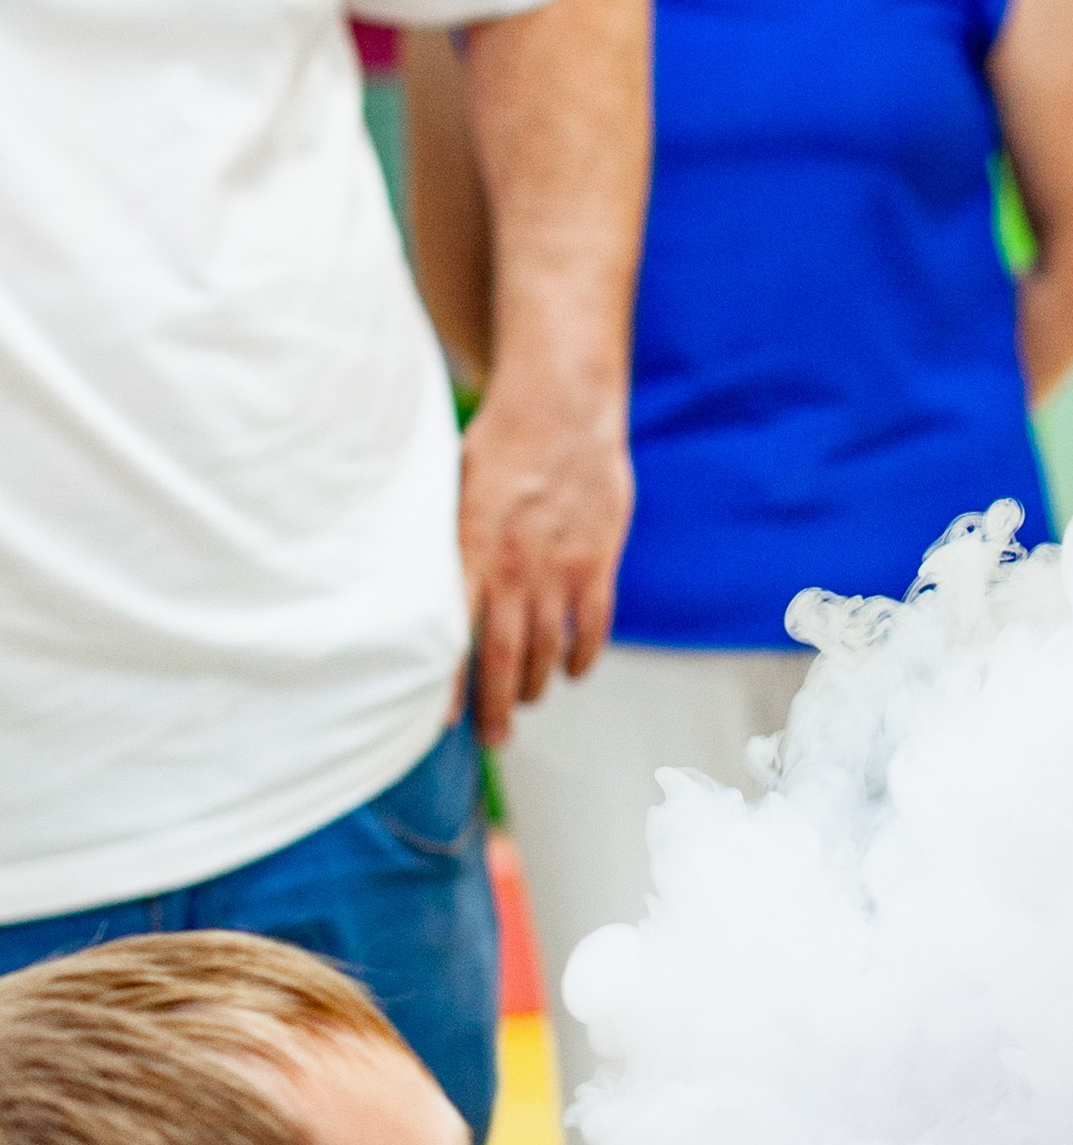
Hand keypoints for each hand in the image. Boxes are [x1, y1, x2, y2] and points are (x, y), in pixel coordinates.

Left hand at [459, 368, 631, 746]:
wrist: (564, 406)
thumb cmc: (499, 442)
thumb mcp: (451, 485)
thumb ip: (438, 538)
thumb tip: (402, 578)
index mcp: (471, 548)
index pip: (454, 631)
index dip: (446, 682)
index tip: (438, 721)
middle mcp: (516, 567)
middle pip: (507, 657)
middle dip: (498, 706)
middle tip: (494, 739)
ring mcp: (561, 569)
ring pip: (549, 649)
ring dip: (538, 684)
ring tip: (528, 702)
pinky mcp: (597, 563)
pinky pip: (592, 627)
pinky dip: (582, 657)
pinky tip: (572, 672)